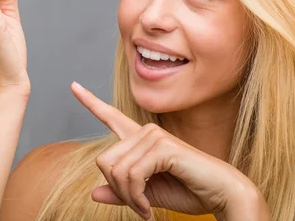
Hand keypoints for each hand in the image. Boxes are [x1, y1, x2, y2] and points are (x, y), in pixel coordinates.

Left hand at [70, 81, 267, 219]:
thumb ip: (122, 192)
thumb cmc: (189, 191)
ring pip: (116, 170)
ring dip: (129, 198)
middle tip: (138, 206)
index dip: (90, 102)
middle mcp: (145, 132)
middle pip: (104, 161)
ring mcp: (154, 136)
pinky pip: (131, 175)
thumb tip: (94, 193)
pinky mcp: (162, 147)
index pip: (111, 116)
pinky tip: (149, 208)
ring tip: (146, 208)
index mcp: (141, 140)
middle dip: (117, 190)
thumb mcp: (147, 196)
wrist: (220, 195)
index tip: (73, 85)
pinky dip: (136, 198)